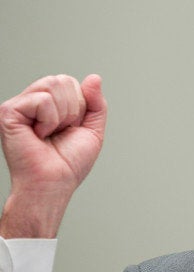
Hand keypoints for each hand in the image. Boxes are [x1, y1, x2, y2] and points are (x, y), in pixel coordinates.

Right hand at [0, 74, 106, 237]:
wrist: (54, 183)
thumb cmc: (68, 163)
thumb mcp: (92, 130)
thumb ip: (96, 103)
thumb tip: (94, 77)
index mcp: (48, 104)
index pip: (70, 82)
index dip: (80, 106)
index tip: (70, 128)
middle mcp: (31, 101)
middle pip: (62, 80)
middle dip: (72, 109)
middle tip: (59, 131)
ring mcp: (18, 106)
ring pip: (53, 84)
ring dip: (62, 114)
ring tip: (49, 132)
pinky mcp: (8, 112)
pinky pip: (42, 100)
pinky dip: (49, 120)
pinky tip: (39, 134)